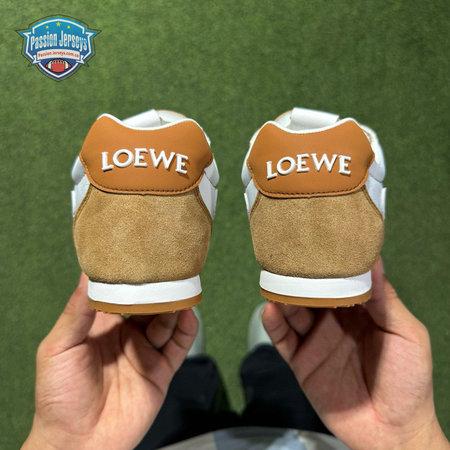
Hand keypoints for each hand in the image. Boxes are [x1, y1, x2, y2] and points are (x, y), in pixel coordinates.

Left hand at [23, 274, 197, 449]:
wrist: (77, 444)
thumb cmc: (58, 396)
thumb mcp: (58, 348)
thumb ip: (76, 312)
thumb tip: (87, 274)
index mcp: (101, 326)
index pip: (120, 294)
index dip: (130, 278)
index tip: (140, 258)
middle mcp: (126, 336)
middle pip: (148, 305)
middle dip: (158, 289)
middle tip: (168, 270)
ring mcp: (144, 353)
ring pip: (166, 322)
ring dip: (175, 305)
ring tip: (181, 289)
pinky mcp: (160, 371)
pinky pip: (178, 346)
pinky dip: (187, 329)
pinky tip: (189, 315)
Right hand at [263, 258, 447, 448]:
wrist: (393, 433)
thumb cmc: (408, 381)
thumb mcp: (406, 334)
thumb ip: (386, 299)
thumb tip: (373, 259)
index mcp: (360, 310)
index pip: (340, 279)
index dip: (330, 262)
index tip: (319, 241)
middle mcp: (334, 321)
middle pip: (312, 292)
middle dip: (301, 275)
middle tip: (289, 256)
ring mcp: (316, 340)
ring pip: (293, 311)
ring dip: (283, 295)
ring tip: (276, 279)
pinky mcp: (301, 362)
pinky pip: (283, 340)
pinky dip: (273, 324)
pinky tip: (270, 310)